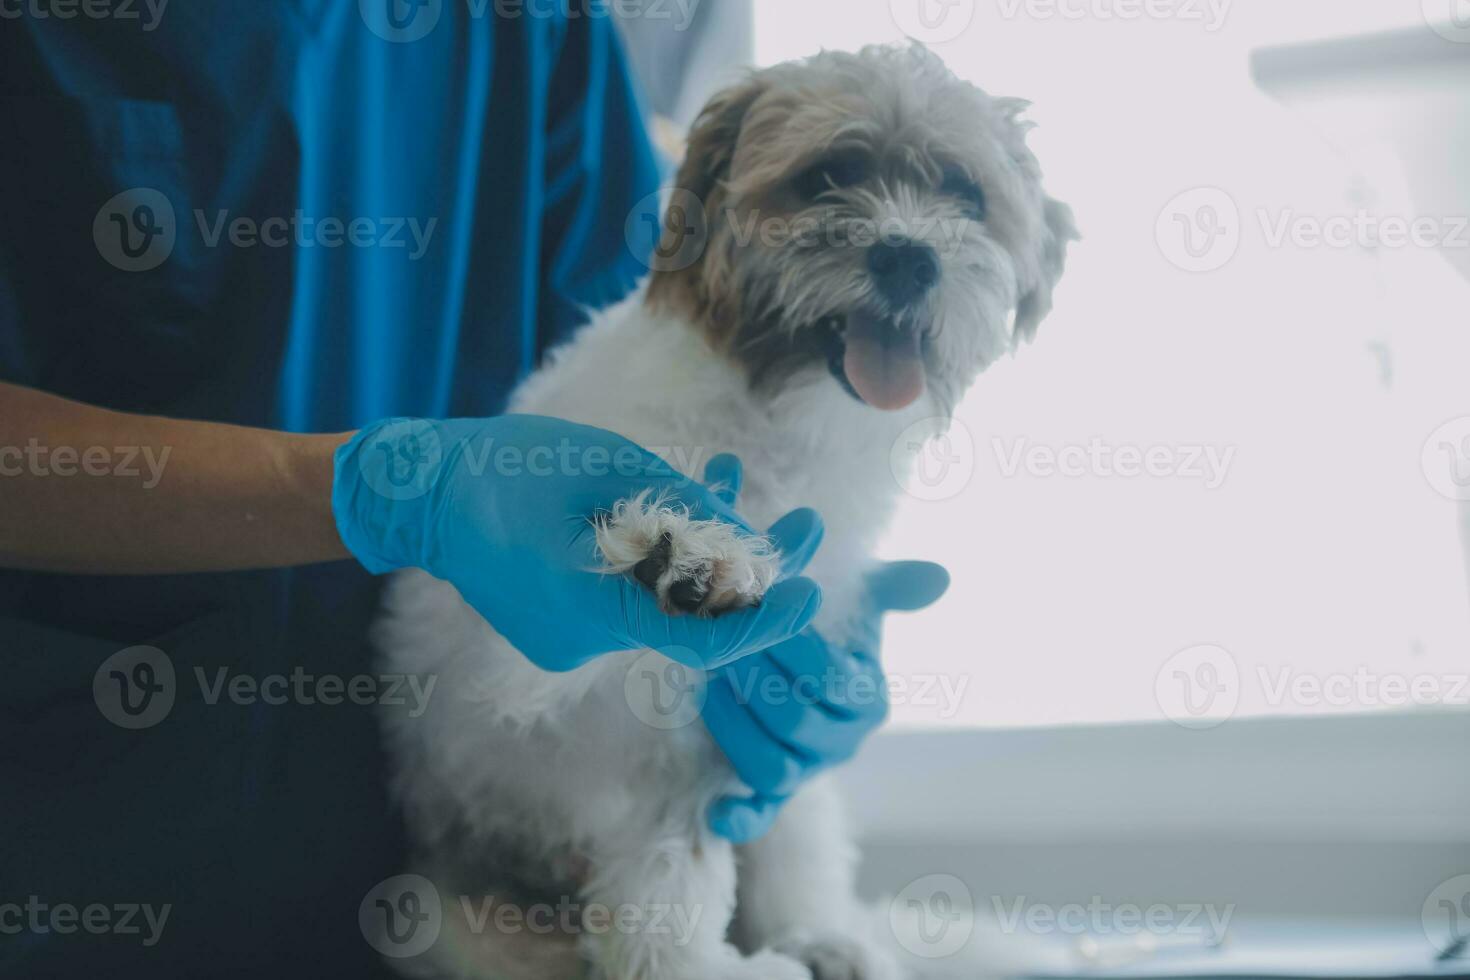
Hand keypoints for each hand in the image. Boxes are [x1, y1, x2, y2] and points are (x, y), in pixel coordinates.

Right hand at [331, 416, 823, 671]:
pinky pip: (630, 596)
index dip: (764, 623)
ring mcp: (569, 641)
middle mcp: (585, 641)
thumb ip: (683, 506)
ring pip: (664, 601)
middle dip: (751, 568)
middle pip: (691, 616)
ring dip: (705, 548)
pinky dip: (662, 553)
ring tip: (736, 475)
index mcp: (592, 608)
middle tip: (805, 523)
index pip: (701, 641)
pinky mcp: (561, 627)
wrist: (423, 493)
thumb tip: (747, 538)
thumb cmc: (509, 467)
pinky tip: (685, 496)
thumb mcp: (608, 466)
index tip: (811, 593)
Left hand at [695, 461, 950, 843]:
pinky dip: (742, 818)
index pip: (832, 679)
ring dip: (736, 729)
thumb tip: (939, 577)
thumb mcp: (860, 598)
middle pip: (797, 723)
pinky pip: (760, 814)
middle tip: (723, 647)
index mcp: (868, 699)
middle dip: (755, 684)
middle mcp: (843, 742)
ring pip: (773, 765)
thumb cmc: (824, 625)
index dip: (793, 650)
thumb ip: (894, 586)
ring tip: (709, 687)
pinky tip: (717, 812)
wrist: (788, 662)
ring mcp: (808, 770)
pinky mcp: (775, 792)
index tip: (760, 616)